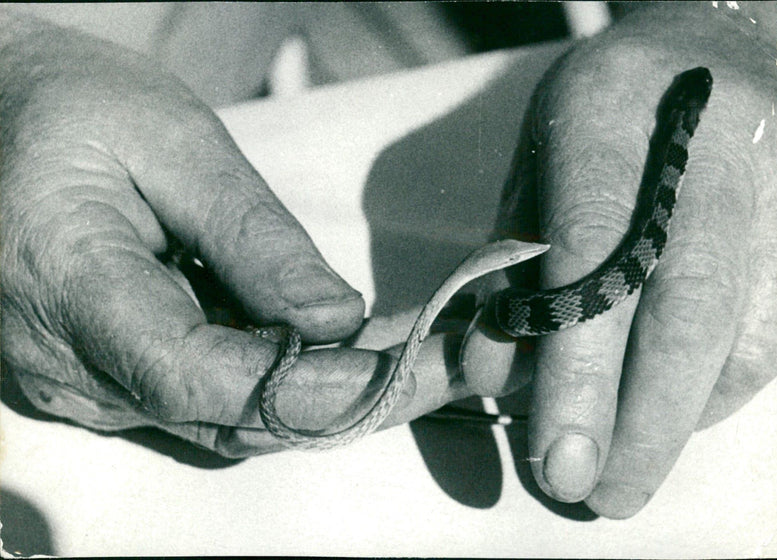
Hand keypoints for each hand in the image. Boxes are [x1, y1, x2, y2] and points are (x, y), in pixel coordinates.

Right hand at [0, 12, 467, 456]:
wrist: (2, 115)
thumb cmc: (75, 107)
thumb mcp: (173, 140)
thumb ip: (252, 236)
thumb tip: (334, 318)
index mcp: (69, 283)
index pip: (199, 376)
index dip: (310, 387)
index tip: (406, 367)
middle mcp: (66, 360)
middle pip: (226, 418)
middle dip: (345, 398)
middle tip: (442, 361)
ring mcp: (80, 380)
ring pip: (223, 421)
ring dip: (318, 392)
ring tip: (400, 345)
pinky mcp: (103, 377)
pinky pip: (203, 402)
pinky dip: (274, 380)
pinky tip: (321, 341)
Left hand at [461, 2, 776, 517]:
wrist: (721, 39)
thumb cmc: (606, 113)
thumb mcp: (535, 167)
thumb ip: (513, 266)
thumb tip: (499, 372)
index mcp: (610, 124)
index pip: (594, 263)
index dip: (577, 372)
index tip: (559, 459)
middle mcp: (712, 159)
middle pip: (690, 317)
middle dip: (644, 428)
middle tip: (599, 494)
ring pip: (748, 345)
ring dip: (685, 414)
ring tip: (633, 439)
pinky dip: (726, 385)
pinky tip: (686, 388)